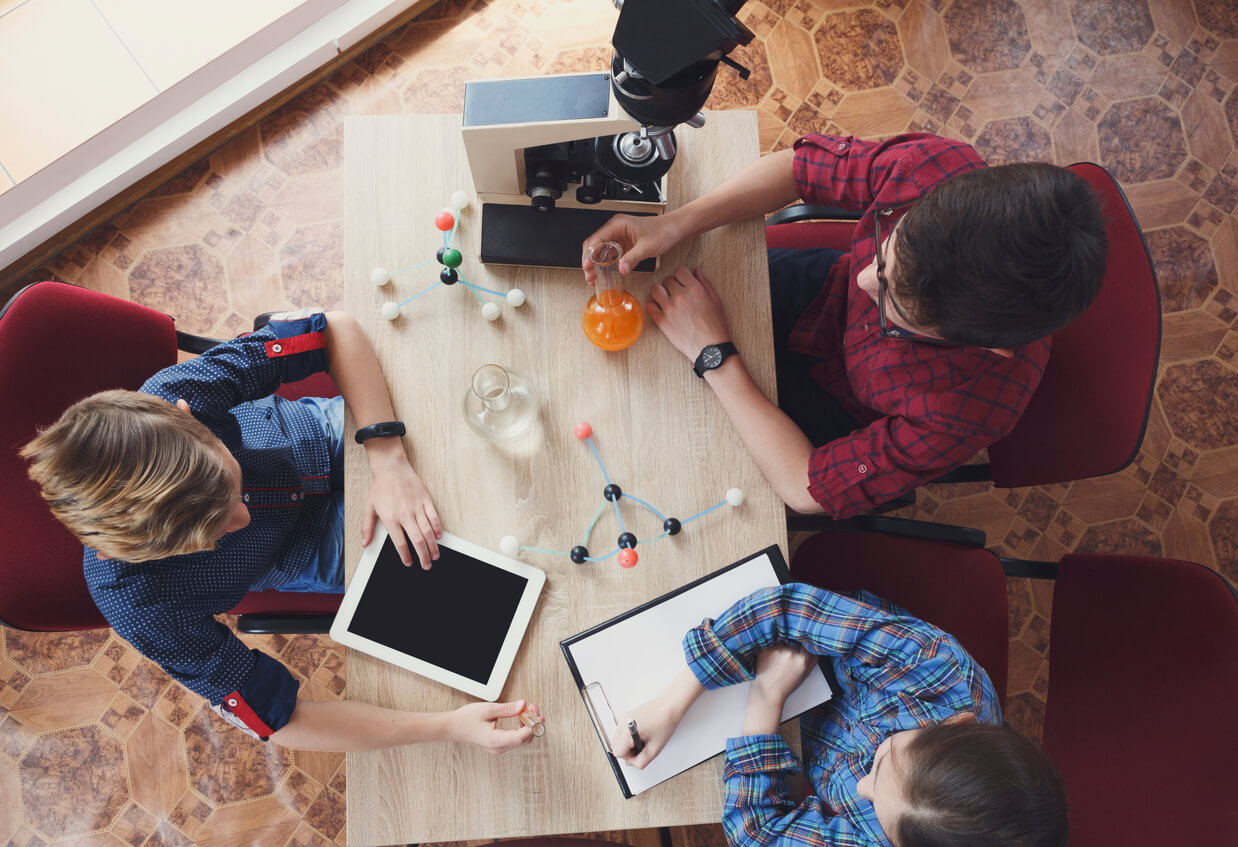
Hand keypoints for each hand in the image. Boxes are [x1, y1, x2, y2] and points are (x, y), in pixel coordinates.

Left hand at [361, 440, 441, 566]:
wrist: (391, 467)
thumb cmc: (380, 487)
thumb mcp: (369, 508)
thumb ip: (367, 527)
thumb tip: (365, 543)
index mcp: (391, 518)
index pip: (400, 543)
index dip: (405, 555)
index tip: (408, 563)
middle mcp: (405, 515)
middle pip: (417, 540)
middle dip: (423, 555)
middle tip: (426, 564)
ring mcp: (417, 507)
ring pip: (427, 531)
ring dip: (432, 546)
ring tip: (435, 555)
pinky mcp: (425, 500)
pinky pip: (433, 517)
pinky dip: (437, 528)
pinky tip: (438, 536)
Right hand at [449, 700, 539, 754]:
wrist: (452, 727)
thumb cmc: (465, 719)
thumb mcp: (488, 709)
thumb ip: (507, 708)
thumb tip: (523, 705)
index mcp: (496, 740)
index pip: (522, 737)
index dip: (532, 725)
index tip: (535, 712)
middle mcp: (498, 747)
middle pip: (525, 739)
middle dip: (532, 723)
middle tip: (533, 708)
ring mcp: (498, 747)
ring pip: (521, 739)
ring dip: (527, 725)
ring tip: (528, 710)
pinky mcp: (498, 744)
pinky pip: (515, 738)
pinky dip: (521, 728)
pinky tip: (520, 716)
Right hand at [582, 213, 686, 281]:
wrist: (674, 229)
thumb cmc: (663, 231)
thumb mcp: (647, 247)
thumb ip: (633, 258)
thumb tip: (621, 269)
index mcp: (618, 224)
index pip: (596, 239)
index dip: (589, 255)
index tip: (588, 267)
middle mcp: (615, 228)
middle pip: (594, 244)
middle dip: (589, 261)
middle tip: (589, 275)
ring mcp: (618, 235)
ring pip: (600, 250)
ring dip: (595, 263)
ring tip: (593, 277)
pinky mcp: (623, 242)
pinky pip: (609, 253)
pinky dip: (604, 263)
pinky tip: (604, 273)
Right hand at [610, 700, 682, 769]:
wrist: (670, 706)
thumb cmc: (665, 722)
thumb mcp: (654, 749)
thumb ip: (641, 762)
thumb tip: (632, 763)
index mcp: (627, 731)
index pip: (618, 753)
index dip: (629, 757)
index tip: (640, 753)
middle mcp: (622, 723)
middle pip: (616, 747)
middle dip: (627, 751)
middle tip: (642, 747)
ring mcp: (623, 718)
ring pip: (618, 740)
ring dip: (628, 744)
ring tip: (644, 739)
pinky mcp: (627, 716)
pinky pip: (622, 732)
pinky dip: (629, 737)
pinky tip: (642, 733)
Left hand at [646, 267, 730, 360]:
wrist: (709, 347)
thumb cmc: (715, 326)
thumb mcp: (716, 300)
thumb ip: (704, 283)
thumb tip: (696, 271)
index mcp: (694, 289)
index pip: (679, 271)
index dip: (681, 276)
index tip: (682, 282)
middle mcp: (680, 296)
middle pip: (666, 279)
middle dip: (671, 285)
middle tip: (675, 293)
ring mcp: (669, 308)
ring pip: (655, 290)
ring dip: (659, 292)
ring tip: (665, 299)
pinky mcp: (662, 321)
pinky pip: (649, 306)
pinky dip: (653, 307)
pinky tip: (660, 310)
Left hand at [753, 642, 817, 704]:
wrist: (768, 690)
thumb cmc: (785, 685)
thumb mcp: (804, 674)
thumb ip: (812, 660)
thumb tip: (814, 648)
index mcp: (802, 660)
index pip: (807, 644)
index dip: (804, 646)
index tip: (801, 649)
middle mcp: (791, 653)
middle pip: (795, 642)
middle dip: (793, 647)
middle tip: (788, 658)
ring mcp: (778, 650)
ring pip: (783, 641)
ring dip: (783, 647)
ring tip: (779, 660)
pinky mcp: (767, 649)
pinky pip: (772, 644)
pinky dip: (773, 649)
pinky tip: (771, 659)